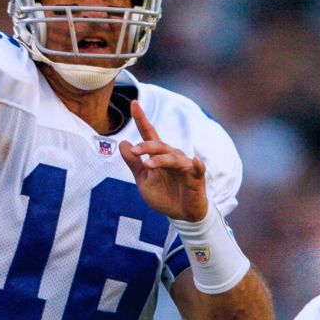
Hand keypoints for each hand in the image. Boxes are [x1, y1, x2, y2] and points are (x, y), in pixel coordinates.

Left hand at [119, 100, 208, 221]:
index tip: (133, 103)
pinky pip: (197, 169)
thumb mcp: (143, 180)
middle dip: (147, 146)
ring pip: (173, 157)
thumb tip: (123, 143)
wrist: (181, 215)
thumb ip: (133, 163)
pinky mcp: (196, 177)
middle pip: (159, 145)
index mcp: (158, 156)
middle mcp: (172, 156)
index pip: (149, 134)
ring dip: (161, 160)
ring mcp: (185, 165)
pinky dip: (196, 165)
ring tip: (148, 165)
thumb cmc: (164, 195)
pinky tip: (195, 161)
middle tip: (135, 151)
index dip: (141, 119)